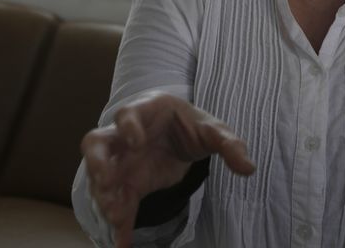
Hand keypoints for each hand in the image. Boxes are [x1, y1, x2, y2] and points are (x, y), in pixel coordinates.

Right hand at [80, 92, 254, 247]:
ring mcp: (121, 160)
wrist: (180, 136)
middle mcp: (124, 136)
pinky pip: (118, 203)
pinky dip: (119, 224)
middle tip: (107, 182)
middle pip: (96, 143)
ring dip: (105, 196)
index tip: (136, 142)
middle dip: (97, 163)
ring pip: (100, 176)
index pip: (127, 114)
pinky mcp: (127, 184)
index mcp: (146, 111)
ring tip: (116, 217)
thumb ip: (229, 144)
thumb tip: (249, 168)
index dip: (128, 126)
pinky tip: (122, 244)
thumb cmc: (191, 125)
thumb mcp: (213, 130)